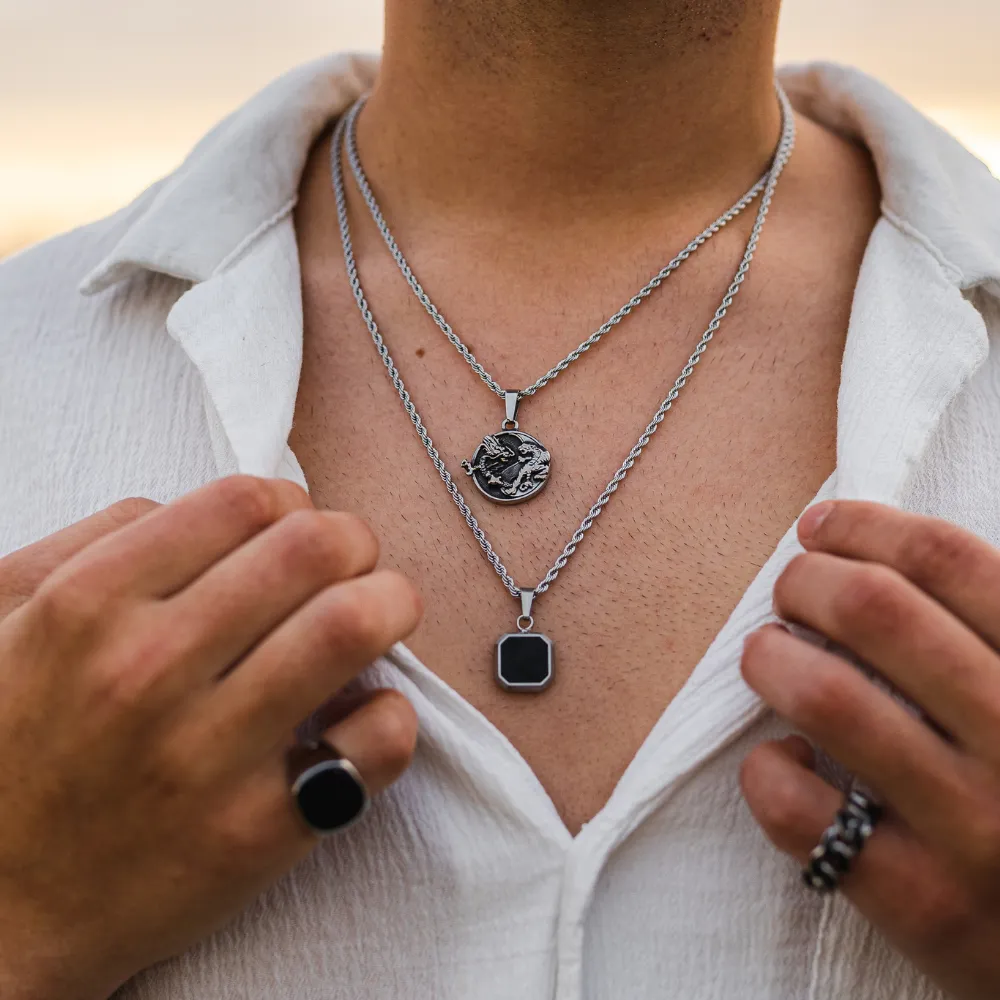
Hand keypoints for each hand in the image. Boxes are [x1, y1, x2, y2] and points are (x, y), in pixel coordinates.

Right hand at [0, 477, 421, 999]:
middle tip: (351, 569)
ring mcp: (206, 755)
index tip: (296, 532)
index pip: (246, 501)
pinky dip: (390, 713)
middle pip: (316, 549)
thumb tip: (207, 512)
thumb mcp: (7, 616)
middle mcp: (148, 670)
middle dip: (355, 544)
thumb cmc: (11, 748)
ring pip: (354, 625)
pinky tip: (360, 716)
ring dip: (390, 605)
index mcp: (89, 603)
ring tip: (379, 619)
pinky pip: (376, 741)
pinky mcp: (258, 831)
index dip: (293, 505)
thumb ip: (98, 538)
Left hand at [741, 501, 999, 998]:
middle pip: (877, 610)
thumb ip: (982, 636)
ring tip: (765, 657)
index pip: (948, 559)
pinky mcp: (925, 905)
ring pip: (829, 696)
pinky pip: (800, 811)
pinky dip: (768, 771)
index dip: (864, 527)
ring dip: (771, 659)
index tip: (818, 528)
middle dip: (806, 582)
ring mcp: (977, 829)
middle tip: (787, 593)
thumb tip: (873, 555)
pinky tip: (784, 763)